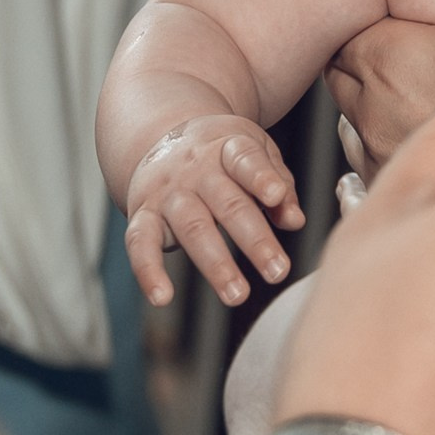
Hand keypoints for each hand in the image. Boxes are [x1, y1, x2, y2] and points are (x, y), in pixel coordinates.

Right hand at [121, 113, 305, 307]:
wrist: (161, 135)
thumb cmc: (221, 154)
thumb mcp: (255, 154)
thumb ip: (279, 184)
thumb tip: (294, 221)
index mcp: (228, 148)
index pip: (245, 159)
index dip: (261, 177)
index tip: (277, 196)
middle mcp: (195, 169)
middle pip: (227, 203)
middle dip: (255, 240)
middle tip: (278, 272)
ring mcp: (167, 193)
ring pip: (192, 228)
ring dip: (215, 265)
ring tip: (237, 295)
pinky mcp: (143, 214)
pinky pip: (140, 243)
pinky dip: (148, 271)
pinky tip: (162, 298)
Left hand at [323, 0, 434, 170]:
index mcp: (391, 59)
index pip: (351, 15)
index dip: (386, 8)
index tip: (424, 9)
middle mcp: (369, 116)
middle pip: (349, 65)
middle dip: (379, 53)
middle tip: (434, 46)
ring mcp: (377, 166)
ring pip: (357, 117)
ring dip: (383, 104)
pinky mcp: (394, 205)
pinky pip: (367, 167)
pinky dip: (392, 148)